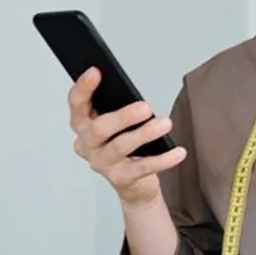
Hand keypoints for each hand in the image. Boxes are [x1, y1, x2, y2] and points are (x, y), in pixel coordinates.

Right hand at [68, 67, 187, 206]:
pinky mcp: (120, 178)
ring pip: (119, 146)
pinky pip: (142, 168)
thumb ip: (119, 107)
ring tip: (166, 124)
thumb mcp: (120, 122)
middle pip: (98, 129)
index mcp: (83, 125)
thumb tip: (135, 94)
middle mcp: (87, 144)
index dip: (83, 88)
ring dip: (145, 134)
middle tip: (146, 107)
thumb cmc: (125, 142)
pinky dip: (162, 159)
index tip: (96, 71)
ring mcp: (102, 163)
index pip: (77, 104)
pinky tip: (178, 152)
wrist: (133, 182)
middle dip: (122, 117)